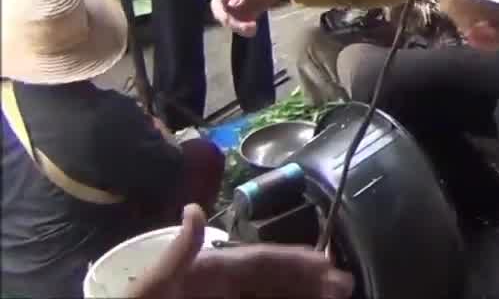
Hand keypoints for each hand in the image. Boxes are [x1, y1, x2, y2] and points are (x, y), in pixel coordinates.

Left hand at [134, 204, 353, 298]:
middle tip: (344, 285)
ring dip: (305, 294)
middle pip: (275, 279)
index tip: (326, 262)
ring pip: (274, 296)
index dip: (295, 260)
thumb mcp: (153, 284)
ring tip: (336, 297)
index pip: (261, 260)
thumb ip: (177, 252)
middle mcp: (222, 287)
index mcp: (209, 271)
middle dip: (311, 279)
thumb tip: (193, 208)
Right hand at [211, 0, 288, 36]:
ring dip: (240, 29)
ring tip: (253, 30)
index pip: (217, 4)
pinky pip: (241, 25)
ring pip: (232, 23)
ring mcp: (236, 8)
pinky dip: (246, 29)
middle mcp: (229, 0)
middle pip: (224, 16)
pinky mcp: (245, 16)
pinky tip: (254, 29)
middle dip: (233, 24)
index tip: (228, 22)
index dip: (220, 14)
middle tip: (248, 28)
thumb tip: (232, 4)